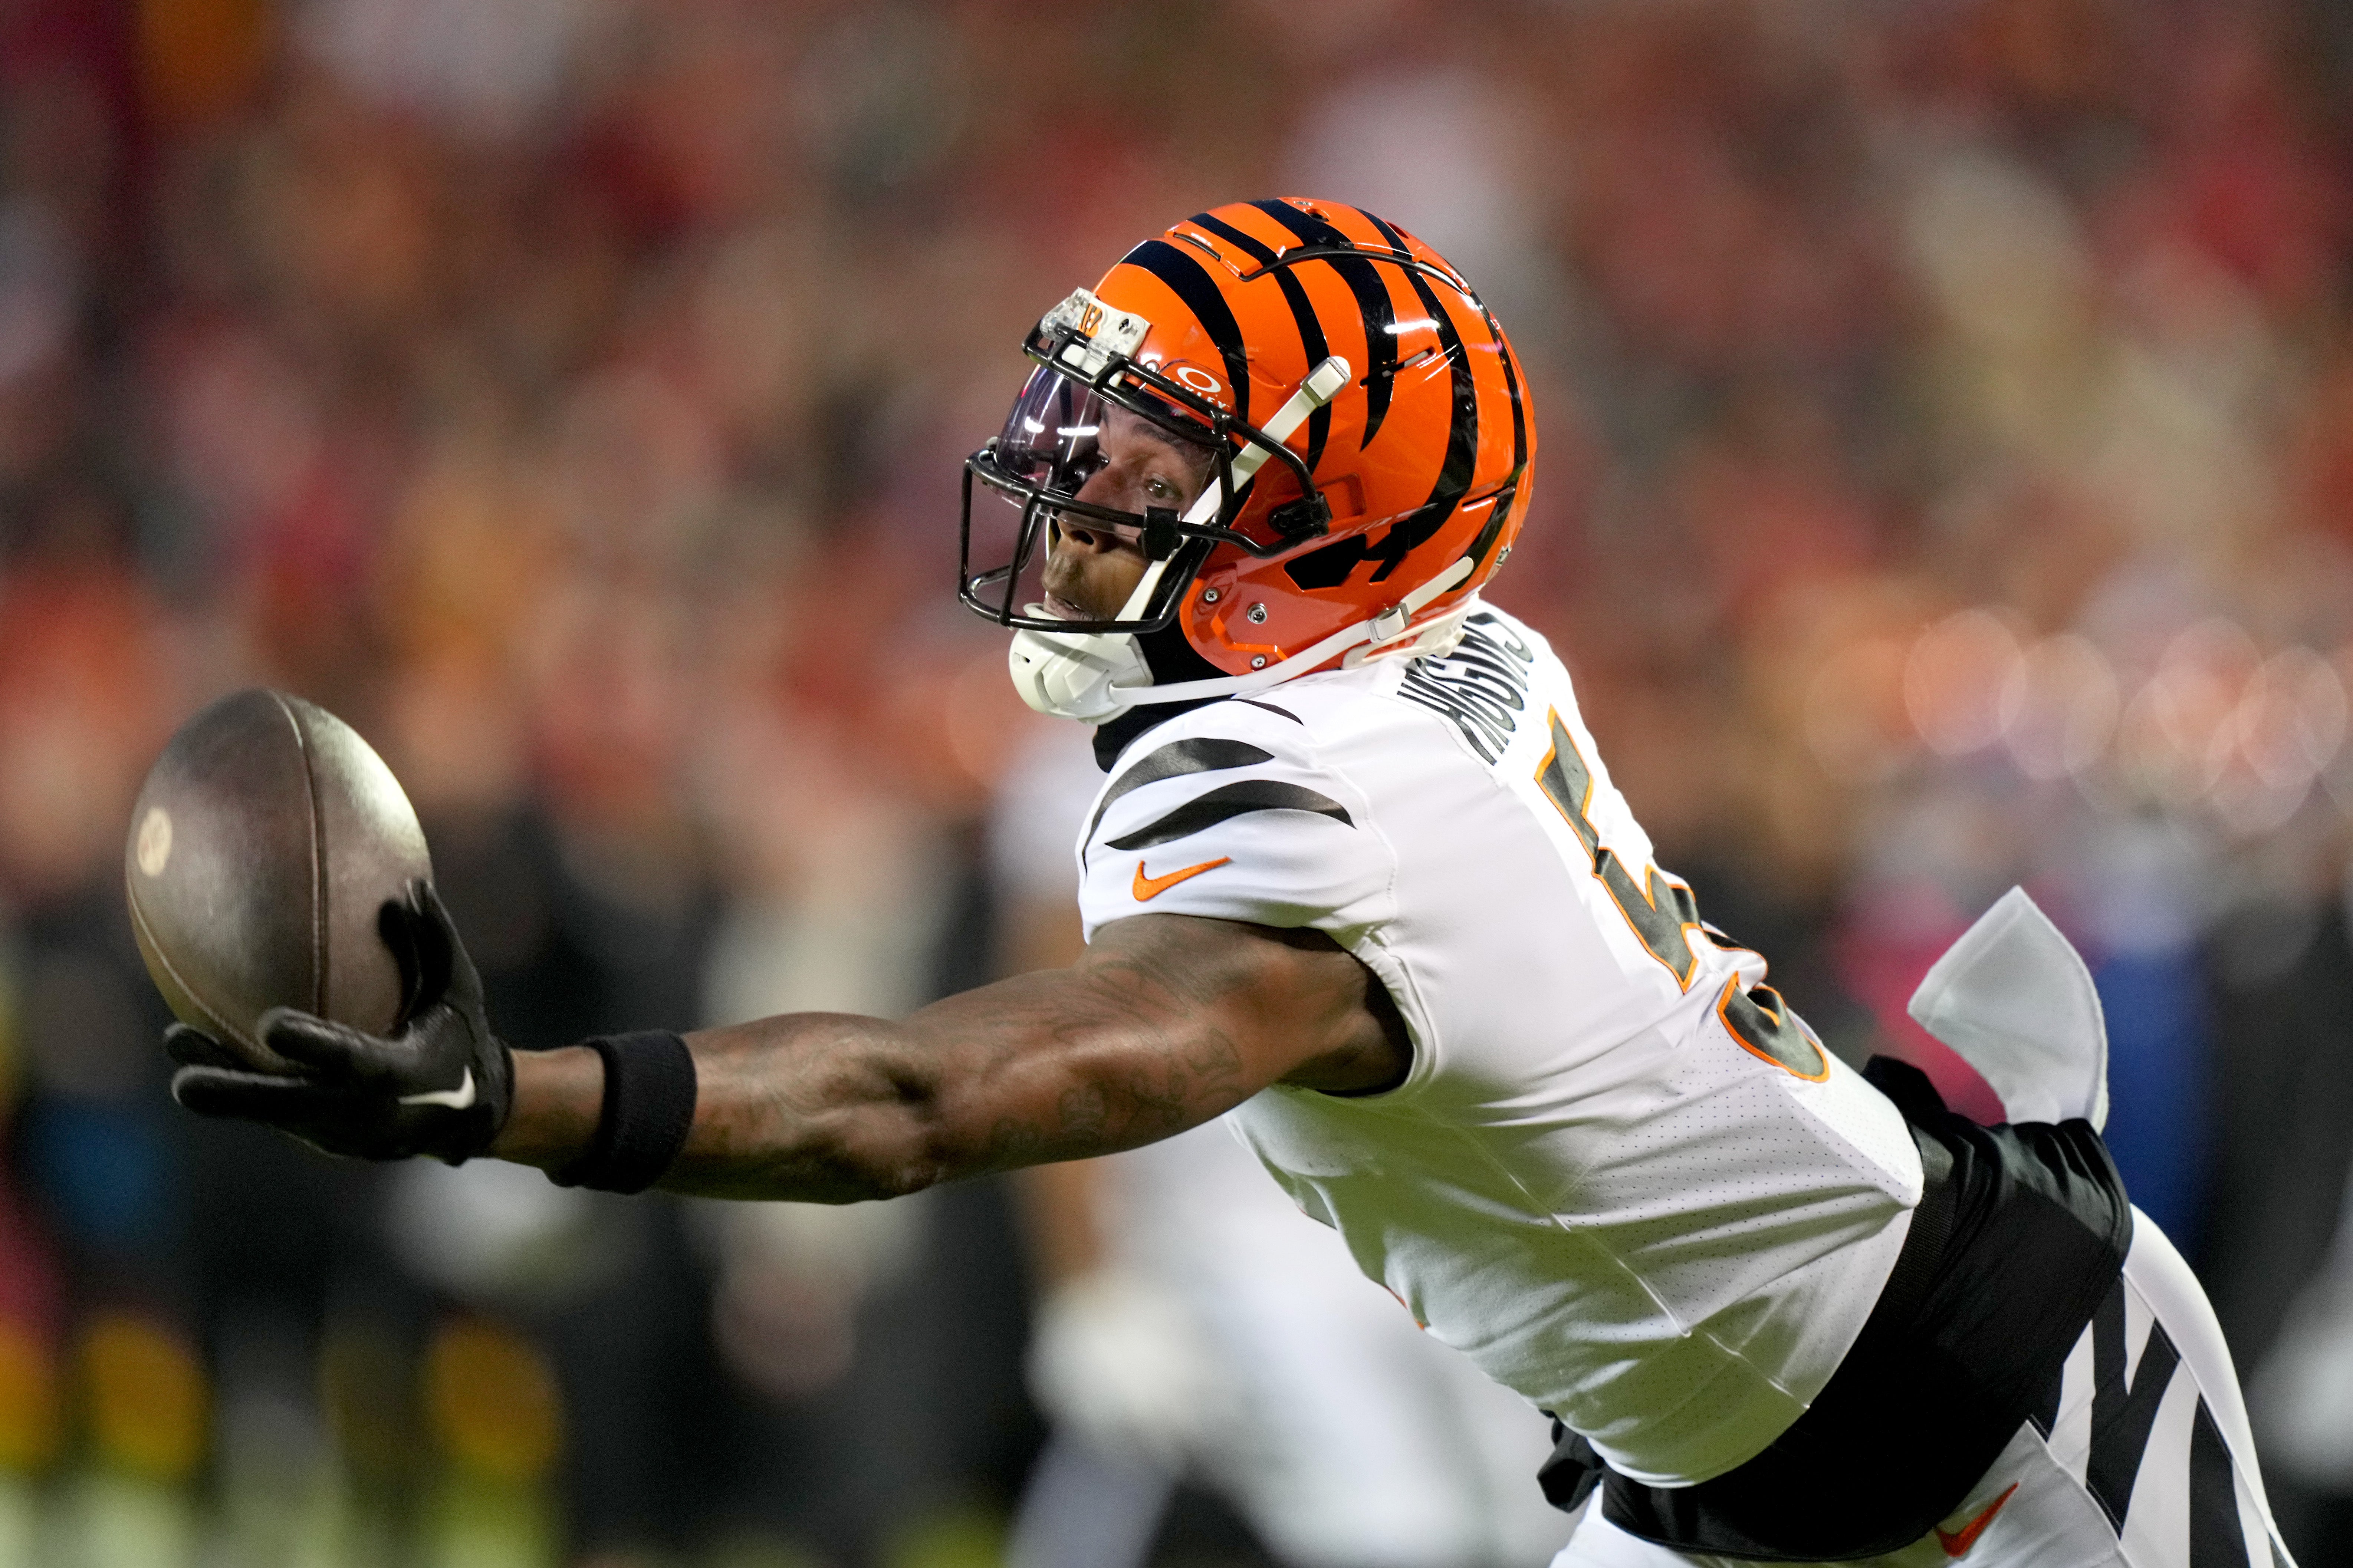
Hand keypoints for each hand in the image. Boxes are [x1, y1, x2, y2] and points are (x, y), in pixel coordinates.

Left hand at [169, 881, 513, 1163]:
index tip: (268, 1025)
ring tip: (176, 1050)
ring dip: (222, 1088)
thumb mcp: (458, 991)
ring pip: (272, 1113)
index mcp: (403, 1075)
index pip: (354, 1063)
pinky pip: (274, 1110)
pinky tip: (193, 1055)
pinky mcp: (322, 1137)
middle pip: (292, 1107)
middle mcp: (366, 1113)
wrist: (467, 1114)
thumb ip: (433, 942)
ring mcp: (340, 1133)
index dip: (313, 1046)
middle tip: (182, 1081)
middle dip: (237, 1095)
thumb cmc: (462, 1038)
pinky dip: (237, 1087)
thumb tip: (408, 886)